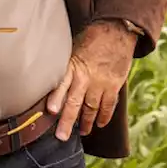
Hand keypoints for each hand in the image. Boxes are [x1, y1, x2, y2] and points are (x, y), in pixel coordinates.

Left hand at [47, 20, 137, 139]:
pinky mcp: (114, 85)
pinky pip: (108, 105)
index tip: (51, 111)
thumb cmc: (91, 38)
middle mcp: (86, 77)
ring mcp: (101, 83)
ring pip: (91, 108)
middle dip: (67, 121)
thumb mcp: (73, 49)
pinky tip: (100, 123)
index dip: (56, 98)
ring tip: (82, 132)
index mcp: (73, 66)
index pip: (62, 85)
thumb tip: (50, 81)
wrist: (116, 30)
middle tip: (62, 137)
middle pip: (75, 103)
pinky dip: (104, 116)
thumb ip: (65, 67)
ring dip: (86, 122)